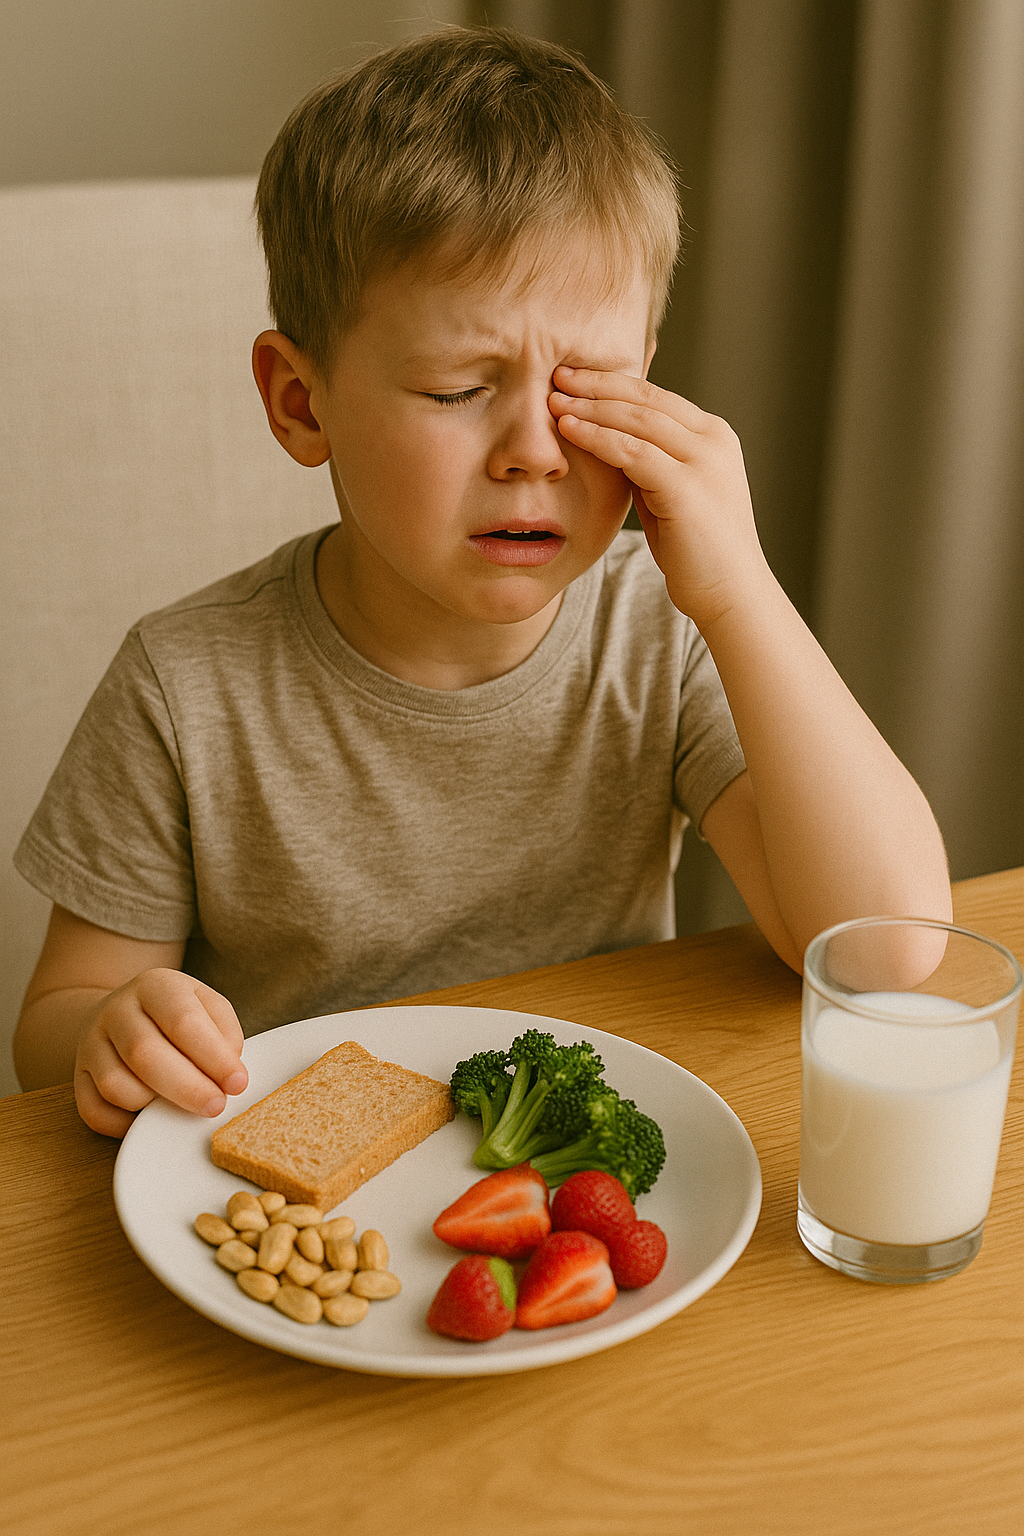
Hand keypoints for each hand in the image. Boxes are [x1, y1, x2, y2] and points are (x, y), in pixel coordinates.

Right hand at [74, 969, 246, 1136]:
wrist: (124, 1013)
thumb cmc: (177, 1014)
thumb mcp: (208, 1007)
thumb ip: (225, 1035)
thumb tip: (227, 1074)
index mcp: (154, 986)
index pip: (183, 1021)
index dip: (213, 1057)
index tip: (237, 1083)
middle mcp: (116, 1010)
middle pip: (145, 1055)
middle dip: (187, 1088)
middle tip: (215, 1106)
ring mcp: (91, 1043)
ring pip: (116, 1086)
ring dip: (154, 1106)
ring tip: (181, 1105)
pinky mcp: (78, 1077)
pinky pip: (95, 1111)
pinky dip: (125, 1124)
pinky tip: (150, 1118)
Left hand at [549, 366, 769, 628]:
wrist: (730, 593)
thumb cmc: (696, 551)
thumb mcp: (669, 494)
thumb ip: (648, 463)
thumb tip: (608, 438)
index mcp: (712, 436)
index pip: (656, 395)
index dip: (612, 382)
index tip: (575, 377)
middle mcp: (713, 440)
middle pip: (645, 398)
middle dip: (597, 385)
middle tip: (557, 374)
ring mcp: (704, 461)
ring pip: (637, 419)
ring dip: (591, 406)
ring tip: (554, 399)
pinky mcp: (688, 487)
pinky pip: (632, 452)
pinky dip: (597, 437)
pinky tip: (568, 429)